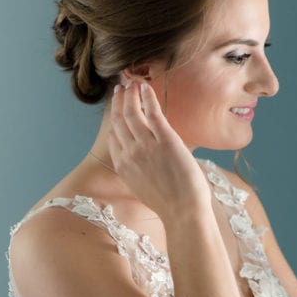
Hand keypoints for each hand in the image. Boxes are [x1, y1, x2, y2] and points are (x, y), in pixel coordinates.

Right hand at [106, 81, 209, 220]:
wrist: (182, 212)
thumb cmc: (169, 204)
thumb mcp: (143, 188)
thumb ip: (138, 172)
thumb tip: (144, 163)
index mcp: (123, 167)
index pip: (113, 136)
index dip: (114, 119)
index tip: (117, 108)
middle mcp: (130, 153)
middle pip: (119, 120)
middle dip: (118, 102)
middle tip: (121, 89)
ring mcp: (146, 145)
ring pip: (132, 113)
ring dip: (130, 95)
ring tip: (131, 84)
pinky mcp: (165, 140)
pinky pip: (152, 113)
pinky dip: (147, 98)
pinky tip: (145, 87)